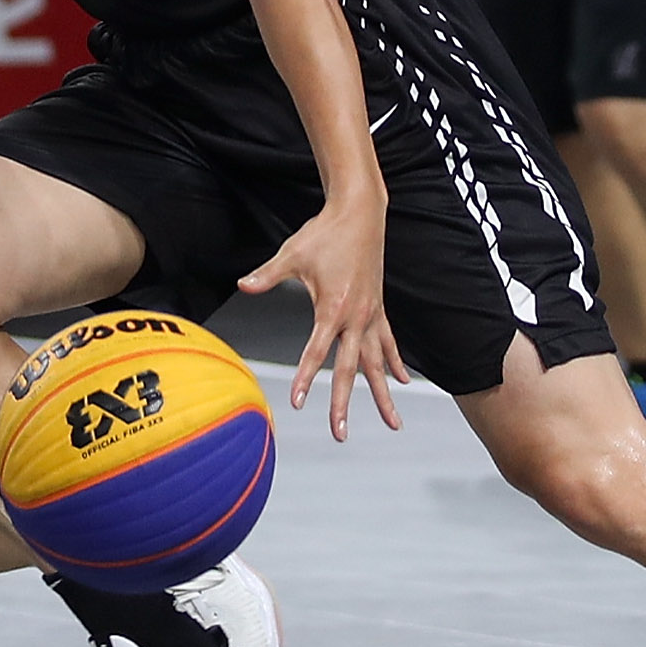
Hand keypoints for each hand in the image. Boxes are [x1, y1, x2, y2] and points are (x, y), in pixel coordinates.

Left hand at [237, 195, 407, 442]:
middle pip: (350, 370)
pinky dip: (395, 363)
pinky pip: (389, 342)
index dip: (305, 378)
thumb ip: (267, 275)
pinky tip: (402, 382)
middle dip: (343, 403)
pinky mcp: (378, 309)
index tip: (298, 402)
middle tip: (340, 432)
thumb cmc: (325, 233)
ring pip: (377, 364)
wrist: (360, 214)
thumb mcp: (292, 254)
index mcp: (332, 308)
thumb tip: (243, 285)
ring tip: (393, 423)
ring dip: (383, 394)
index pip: (316, 352)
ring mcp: (371, 314)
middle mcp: (356, 317)